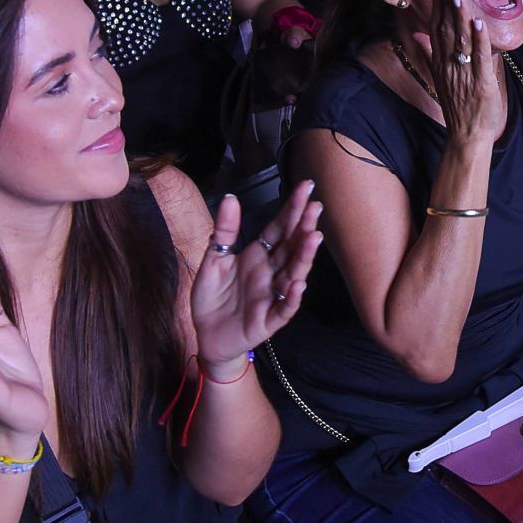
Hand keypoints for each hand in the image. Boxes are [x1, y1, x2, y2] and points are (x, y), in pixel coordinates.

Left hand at [190, 181, 323, 372]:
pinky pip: (284, 308)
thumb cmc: (214, 297)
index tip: (306, 187)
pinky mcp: (269, 320)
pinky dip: (292, 297)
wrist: (207, 335)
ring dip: (304, 257)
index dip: (292, 209)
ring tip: (314, 237)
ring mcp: (273, 295)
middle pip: (291, 247)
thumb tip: (231, 197)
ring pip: (293, 274)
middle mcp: (271, 273)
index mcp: (258, 256)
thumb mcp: (214, 259)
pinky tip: (298, 283)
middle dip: (304, 227)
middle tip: (316, 207)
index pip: (279, 229)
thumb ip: (225, 231)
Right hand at [409, 0, 506, 145]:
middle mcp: (450, 66)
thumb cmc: (458, 107)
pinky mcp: (481, 83)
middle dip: (448, 6)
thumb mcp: (440, 78)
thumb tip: (421, 38)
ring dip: (460, 17)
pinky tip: (478, 23)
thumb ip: (431, 56)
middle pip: (447, 31)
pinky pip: (480, 58)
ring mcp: (465, 74)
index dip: (438, 8)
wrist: (467, 135)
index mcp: (440, 63)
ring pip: (461, 41)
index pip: (437, 30)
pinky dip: (479, 40)